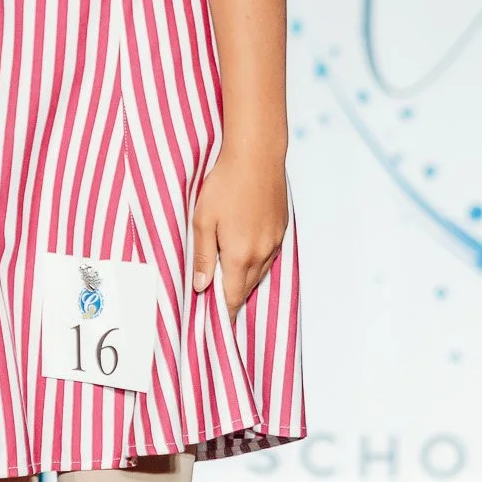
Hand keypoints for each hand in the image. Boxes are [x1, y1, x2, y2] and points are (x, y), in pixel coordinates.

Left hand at [192, 143, 287, 318]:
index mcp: (239, 255)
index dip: (223, 313)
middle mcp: (261, 253)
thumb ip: (202, 256)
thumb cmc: (225, 184)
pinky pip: (268, 257)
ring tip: (227, 280)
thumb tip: (200, 286)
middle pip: (245, 289)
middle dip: (231, 298)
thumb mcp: (203, 220)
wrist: (257, 156)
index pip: (231, 297)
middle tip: (216, 303)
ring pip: (258, 273)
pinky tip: (244, 255)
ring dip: (243, 280)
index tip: (216, 324)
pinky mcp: (281, 229)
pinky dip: (255, 263)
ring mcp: (274, 242)